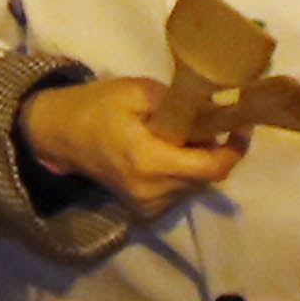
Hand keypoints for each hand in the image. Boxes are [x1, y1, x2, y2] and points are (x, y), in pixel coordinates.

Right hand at [23, 71, 254, 216]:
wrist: (57, 134)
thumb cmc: (94, 106)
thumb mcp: (136, 91)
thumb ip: (179, 102)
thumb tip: (216, 109)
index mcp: (150, 161)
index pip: (212, 167)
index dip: (235, 148)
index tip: (242, 124)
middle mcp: (153, 191)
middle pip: (206, 176)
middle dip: (213, 149)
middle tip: (208, 121)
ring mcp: (148, 205)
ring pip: (194, 184)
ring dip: (197, 160)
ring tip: (181, 135)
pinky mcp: (144, 209)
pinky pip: (178, 190)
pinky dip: (181, 171)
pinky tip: (166, 152)